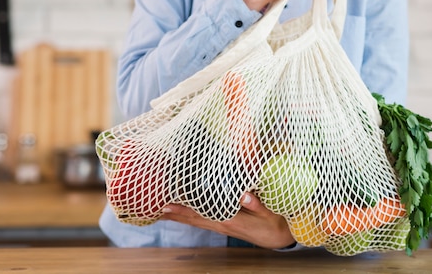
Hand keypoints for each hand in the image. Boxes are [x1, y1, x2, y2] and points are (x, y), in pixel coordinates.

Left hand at [160, 192, 294, 248]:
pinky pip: (200, 221)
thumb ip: (257, 204)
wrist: (279, 237)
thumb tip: (243, 194)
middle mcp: (221, 224)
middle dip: (172, 213)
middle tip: (151, 206)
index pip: (202, 214)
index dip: (183, 210)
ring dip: (176, 216)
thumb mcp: (270, 212)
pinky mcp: (223, 224)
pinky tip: (177, 213)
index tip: (166, 203)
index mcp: (230, 219)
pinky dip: (186, 217)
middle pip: (192, 219)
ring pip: (194, 221)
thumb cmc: (275, 221)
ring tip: (158, 210)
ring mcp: (221, 225)